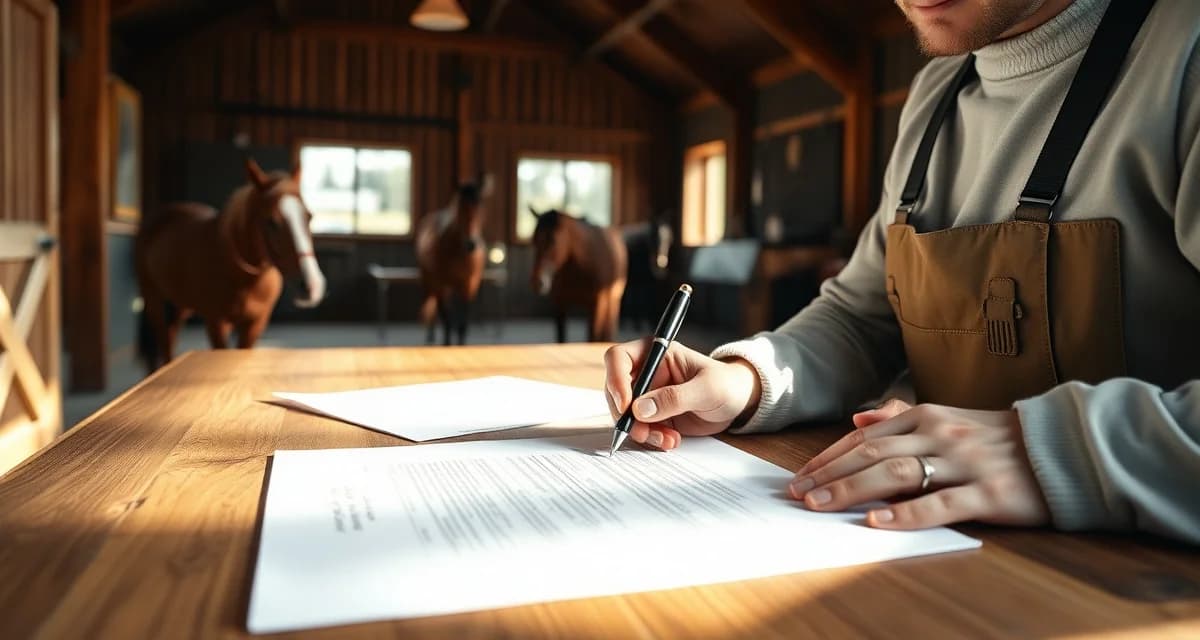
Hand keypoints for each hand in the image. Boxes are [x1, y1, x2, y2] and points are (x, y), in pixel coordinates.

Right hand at [604, 339, 761, 450]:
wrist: (738, 402)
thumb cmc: (726, 384)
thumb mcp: (707, 389)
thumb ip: (675, 397)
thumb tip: (641, 409)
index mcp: (657, 354)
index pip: (619, 358)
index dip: (616, 380)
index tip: (627, 406)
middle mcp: (647, 372)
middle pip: (615, 390)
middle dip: (626, 415)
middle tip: (643, 431)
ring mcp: (648, 395)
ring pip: (625, 414)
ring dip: (641, 430)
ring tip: (667, 439)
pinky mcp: (653, 415)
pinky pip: (639, 428)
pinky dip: (651, 438)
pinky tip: (671, 440)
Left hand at [789, 399, 1049, 529]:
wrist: (1065, 447)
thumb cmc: (998, 438)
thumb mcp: (948, 417)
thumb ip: (900, 418)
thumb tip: (856, 421)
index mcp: (927, 415)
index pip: (865, 439)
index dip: (829, 458)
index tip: (799, 476)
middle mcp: (941, 434)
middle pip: (872, 455)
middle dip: (829, 475)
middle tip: (796, 494)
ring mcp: (964, 462)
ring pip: (897, 475)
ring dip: (852, 490)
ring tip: (820, 505)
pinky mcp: (989, 492)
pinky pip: (941, 503)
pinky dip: (906, 514)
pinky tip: (878, 523)